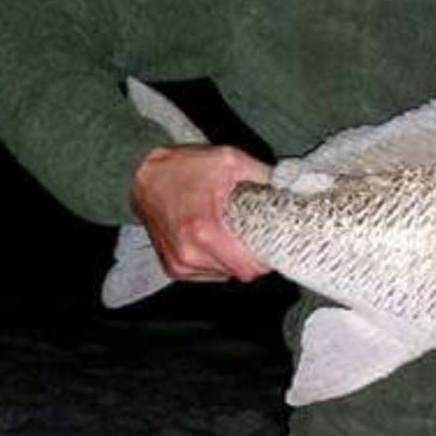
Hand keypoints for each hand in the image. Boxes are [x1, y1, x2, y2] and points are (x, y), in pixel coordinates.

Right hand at [129, 144, 273, 283]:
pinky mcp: (173, 267)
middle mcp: (189, 252)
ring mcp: (179, 263)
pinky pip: (207, 274)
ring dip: (233, 259)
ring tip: (230, 232)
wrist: (142, 175)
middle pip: (239, 272)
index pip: (248, 269)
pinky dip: (216, 261)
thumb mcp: (229, 160)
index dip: (266, 259)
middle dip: (251, 255)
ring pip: (224, 275)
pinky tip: (213, 239)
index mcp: (204, 230)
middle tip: (254, 232)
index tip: (272, 243)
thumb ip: (264, 174)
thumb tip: (292, 187)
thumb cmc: (183, 168)